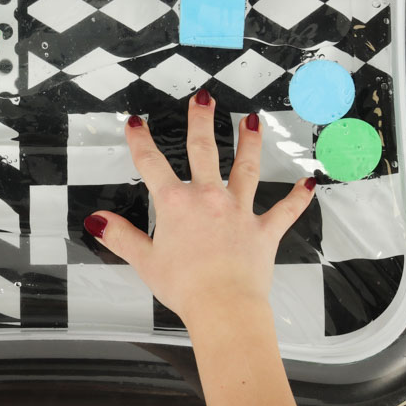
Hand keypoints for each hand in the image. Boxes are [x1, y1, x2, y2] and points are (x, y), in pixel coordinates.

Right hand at [84, 91, 314, 321]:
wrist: (224, 307)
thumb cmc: (185, 286)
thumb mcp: (144, 261)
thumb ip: (121, 236)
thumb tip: (97, 220)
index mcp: (176, 204)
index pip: (151, 164)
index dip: (140, 141)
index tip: (136, 122)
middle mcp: (208, 198)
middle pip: (204, 151)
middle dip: (201, 122)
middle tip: (203, 98)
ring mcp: (239, 212)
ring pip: (246, 169)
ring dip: (249, 143)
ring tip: (251, 121)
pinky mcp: (263, 231)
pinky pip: (285, 211)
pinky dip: (298, 197)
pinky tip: (308, 183)